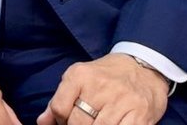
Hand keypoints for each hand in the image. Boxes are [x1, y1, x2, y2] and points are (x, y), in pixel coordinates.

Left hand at [37, 53, 168, 124]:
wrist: (144, 68)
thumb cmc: (106, 77)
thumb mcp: (79, 79)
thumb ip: (59, 100)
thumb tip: (42, 122)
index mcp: (80, 75)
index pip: (59, 108)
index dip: (60, 121)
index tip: (66, 121)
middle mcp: (100, 86)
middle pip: (78, 123)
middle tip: (83, 123)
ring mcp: (122, 100)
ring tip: (95, 124)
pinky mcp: (140, 114)